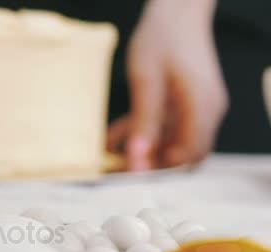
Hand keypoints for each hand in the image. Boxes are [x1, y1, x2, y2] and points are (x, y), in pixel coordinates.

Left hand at [108, 0, 227, 170]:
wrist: (176, 10)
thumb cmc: (163, 37)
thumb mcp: (146, 80)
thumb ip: (144, 121)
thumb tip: (137, 158)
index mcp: (202, 106)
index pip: (190, 154)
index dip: (161, 169)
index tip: (129, 172)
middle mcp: (206, 111)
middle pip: (182, 154)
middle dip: (149, 164)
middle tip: (115, 169)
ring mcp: (198, 108)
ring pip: (170, 143)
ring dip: (140, 149)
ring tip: (108, 154)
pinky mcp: (186, 105)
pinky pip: (165, 129)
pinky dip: (142, 134)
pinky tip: (114, 137)